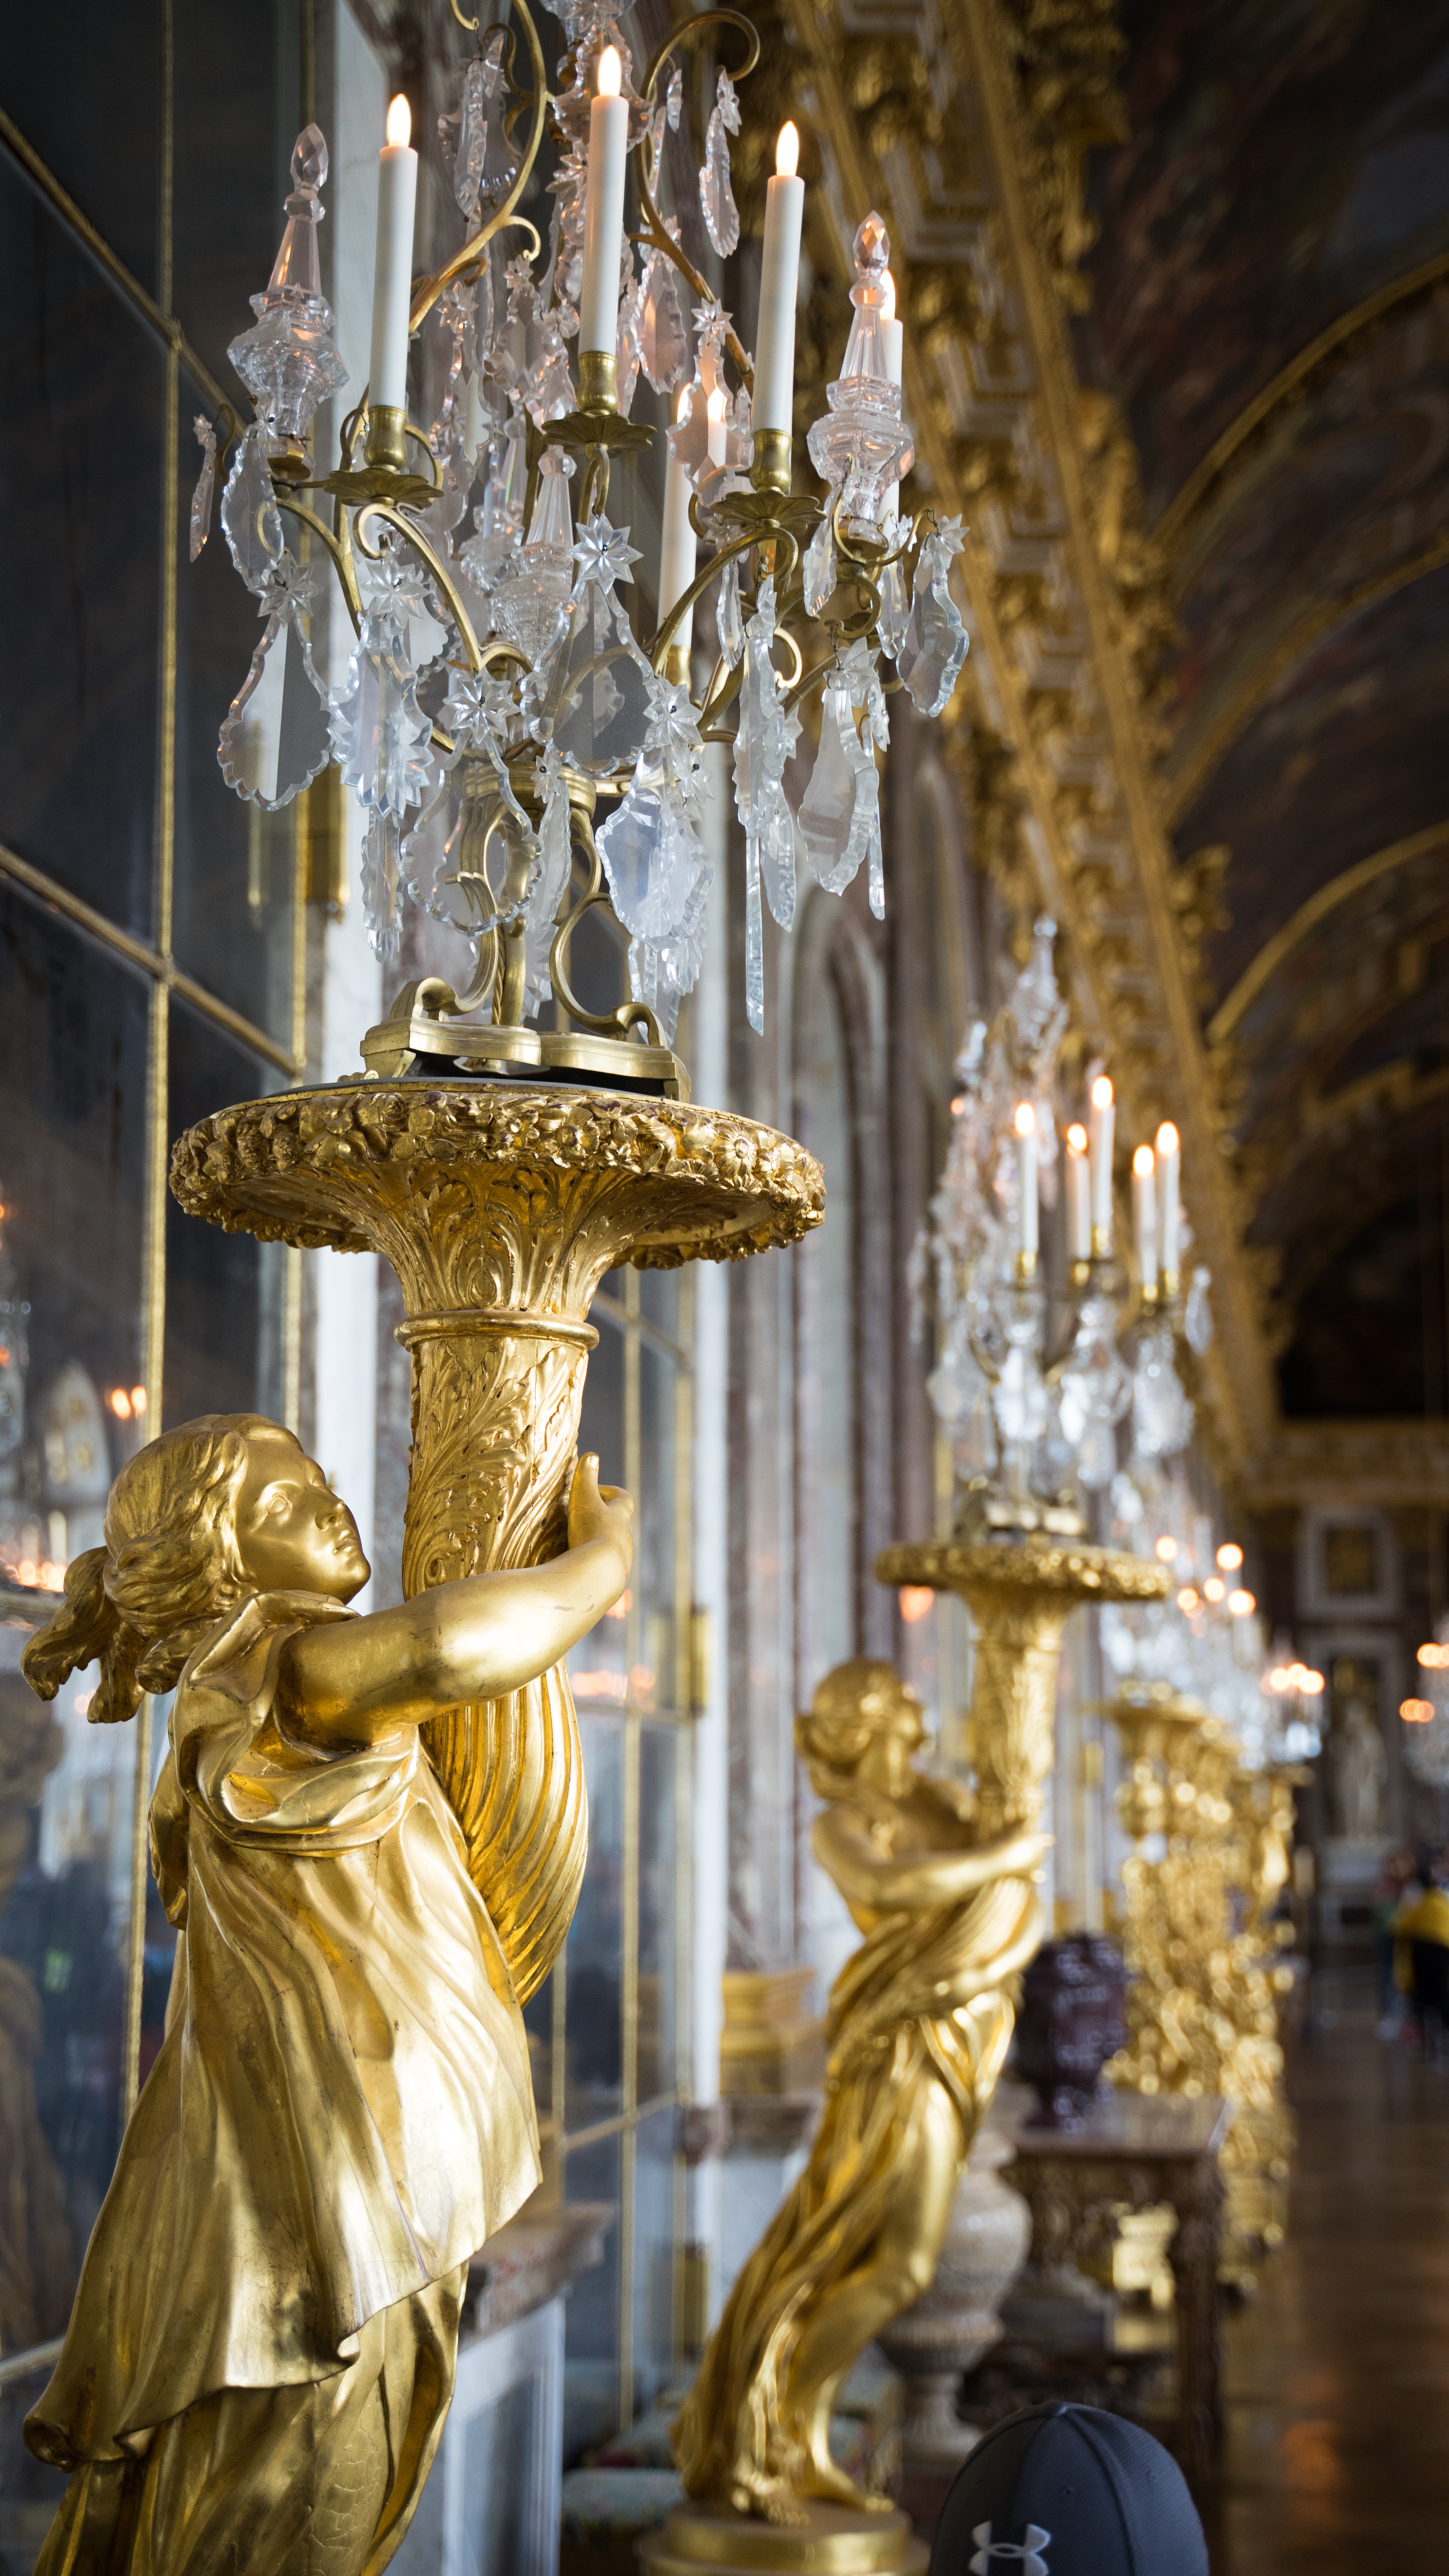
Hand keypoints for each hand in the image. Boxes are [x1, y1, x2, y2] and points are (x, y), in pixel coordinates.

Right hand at [567, 1454, 633, 1575]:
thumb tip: (591, 1456)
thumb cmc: (591, 1532)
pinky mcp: (611, 1583)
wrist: (599, 1577)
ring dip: (598, 1546)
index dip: (610, 1493)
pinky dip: (593, 1568)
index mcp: (619, 1518)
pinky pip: (604, 1572)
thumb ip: (586, 1478)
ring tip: (576, 1548)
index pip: (623, 1499)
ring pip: (613, 1550)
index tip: (593, 1492)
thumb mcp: (584, 1500)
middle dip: (603, 1521)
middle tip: (581, 1521)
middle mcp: (624, 1540)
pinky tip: (578, 1571)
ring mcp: (621, 1562)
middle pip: (619, 1526)